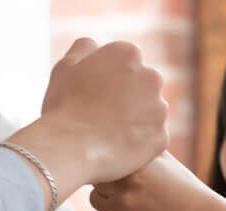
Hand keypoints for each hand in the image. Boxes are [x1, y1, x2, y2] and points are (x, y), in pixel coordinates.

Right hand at [38, 39, 168, 184]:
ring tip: (108, 134)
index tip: (94, 95)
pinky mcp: (161, 137)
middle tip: (102, 115)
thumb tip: (94, 46)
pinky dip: (139, 144)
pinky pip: (152, 139)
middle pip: (142, 85)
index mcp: (128, 53)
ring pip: (149, 113)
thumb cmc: (64, 107)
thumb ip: (84, 49)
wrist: (71, 149)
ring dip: (135, 120)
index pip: (125, 63)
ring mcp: (159, 108)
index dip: (109, 80)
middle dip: (128, 97)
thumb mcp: (66, 67)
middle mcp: (150, 76)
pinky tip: (118, 149)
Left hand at [89, 152, 215, 210]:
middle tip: (117, 183)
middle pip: (96, 176)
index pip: (102, 153)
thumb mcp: (165, 161)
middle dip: (103, 179)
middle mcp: (126, 178)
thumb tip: (122, 133)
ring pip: (96, 199)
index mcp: (136, 159)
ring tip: (126, 199)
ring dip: (105, 199)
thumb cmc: (184, 188)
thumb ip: (143, 148)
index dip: (105, 159)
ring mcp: (123, 202)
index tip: (111, 163)